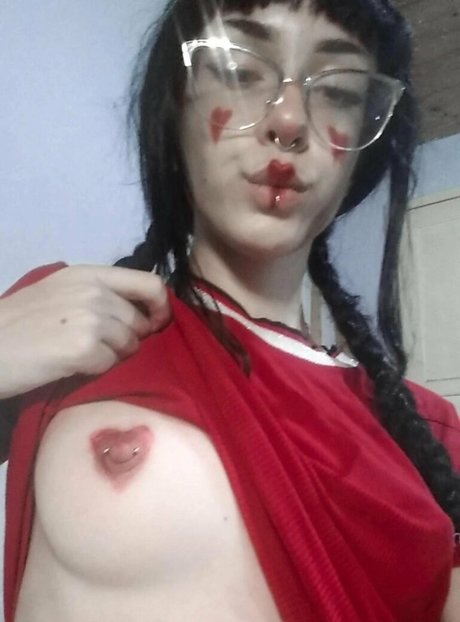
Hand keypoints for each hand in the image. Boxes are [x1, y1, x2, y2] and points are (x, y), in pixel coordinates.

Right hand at [0, 265, 170, 398]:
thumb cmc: (18, 322)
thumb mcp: (59, 293)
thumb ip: (99, 294)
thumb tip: (141, 311)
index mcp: (89, 274)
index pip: (150, 282)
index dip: (161, 306)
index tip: (154, 324)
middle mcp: (94, 291)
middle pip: (141, 321)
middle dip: (129, 339)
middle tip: (99, 347)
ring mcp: (90, 318)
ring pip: (130, 345)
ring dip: (112, 356)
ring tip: (80, 355)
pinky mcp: (83, 348)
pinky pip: (111, 363)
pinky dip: (96, 369)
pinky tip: (71, 365)